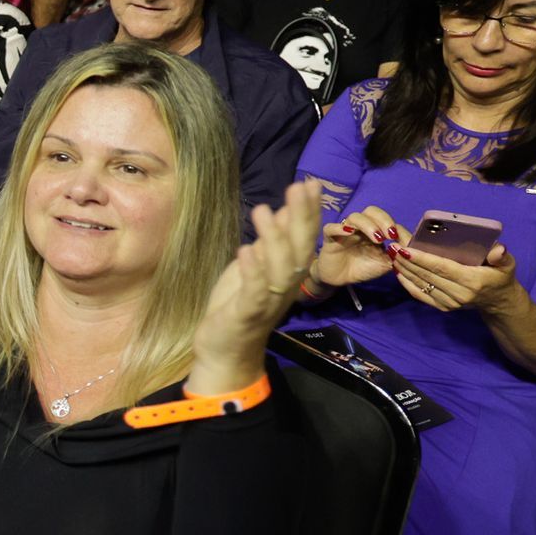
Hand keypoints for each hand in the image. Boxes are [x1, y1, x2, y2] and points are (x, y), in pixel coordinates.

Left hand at [190, 179, 323, 389]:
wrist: (226, 350)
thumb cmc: (240, 304)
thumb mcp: (256, 267)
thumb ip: (272, 242)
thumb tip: (285, 210)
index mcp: (288, 273)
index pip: (303, 237)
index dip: (308, 212)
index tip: (309, 183)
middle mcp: (286, 286)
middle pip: (299, 249)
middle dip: (300, 218)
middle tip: (297, 187)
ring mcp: (268, 300)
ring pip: (280, 269)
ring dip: (273, 239)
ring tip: (264, 210)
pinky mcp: (248, 314)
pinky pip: (254, 291)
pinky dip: (253, 271)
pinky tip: (246, 250)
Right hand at [311, 203, 405, 287]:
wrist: (340, 279)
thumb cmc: (363, 269)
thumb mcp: (385, 264)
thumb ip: (396, 255)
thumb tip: (408, 248)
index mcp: (375, 231)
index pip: (386, 220)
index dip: (394, 226)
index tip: (400, 238)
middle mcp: (361, 227)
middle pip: (371, 211)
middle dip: (383, 220)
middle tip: (390, 235)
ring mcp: (345, 231)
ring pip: (355, 217)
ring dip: (368, 225)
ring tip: (377, 239)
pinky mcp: (330, 238)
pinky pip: (331, 227)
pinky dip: (339, 228)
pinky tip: (349, 233)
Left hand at [390, 239, 521, 315]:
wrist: (498, 301)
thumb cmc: (500, 276)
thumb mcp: (507, 264)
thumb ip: (501, 256)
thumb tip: (498, 250)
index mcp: (473, 281)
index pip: (442, 268)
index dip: (422, 258)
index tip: (405, 248)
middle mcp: (459, 294)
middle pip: (428, 275)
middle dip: (407, 260)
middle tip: (392, 246)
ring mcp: (450, 303)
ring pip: (421, 284)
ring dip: (404, 269)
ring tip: (391, 253)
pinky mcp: (443, 307)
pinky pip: (420, 294)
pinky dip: (407, 283)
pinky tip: (397, 270)